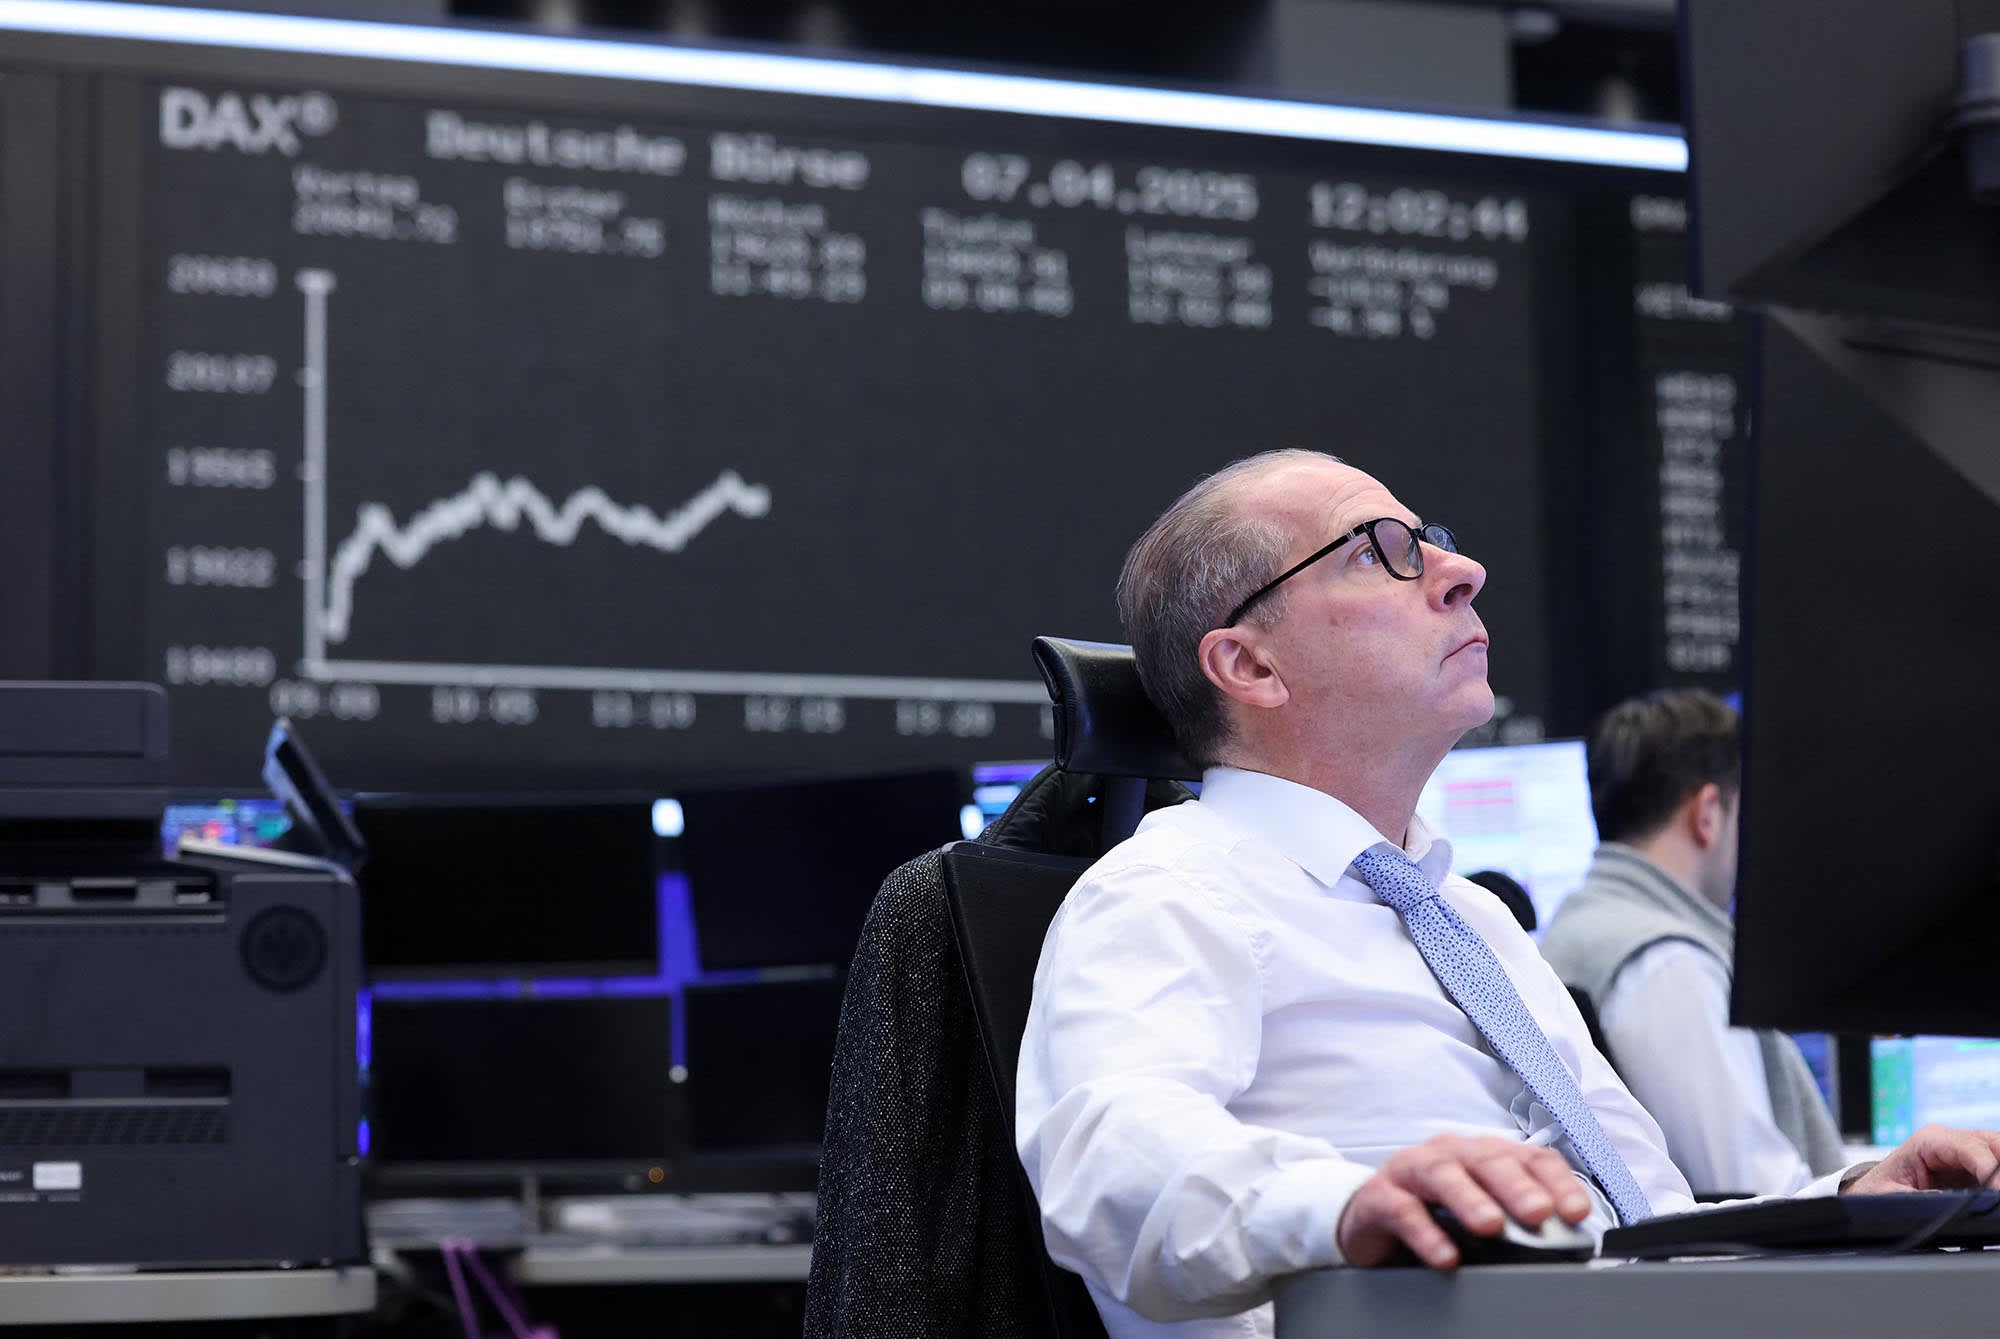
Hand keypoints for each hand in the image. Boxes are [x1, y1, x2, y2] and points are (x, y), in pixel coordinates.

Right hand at [1334, 1133, 1594, 1268]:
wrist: (1372, 1218)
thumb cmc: (1437, 1214)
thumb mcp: (1481, 1214)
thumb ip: (1515, 1223)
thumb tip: (1559, 1246)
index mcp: (1484, 1155)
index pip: (1529, 1158)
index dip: (1556, 1181)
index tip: (1576, 1212)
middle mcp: (1451, 1153)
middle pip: (1487, 1160)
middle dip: (1516, 1186)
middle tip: (1538, 1212)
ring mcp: (1412, 1169)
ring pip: (1443, 1174)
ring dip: (1469, 1198)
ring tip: (1490, 1226)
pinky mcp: (1380, 1195)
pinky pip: (1403, 1210)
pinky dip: (1425, 1233)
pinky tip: (1445, 1256)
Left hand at [1846, 1124, 1999, 1193]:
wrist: (1874, 1191)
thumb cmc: (1879, 1189)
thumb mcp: (1890, 1195)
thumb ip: (1918, 1198)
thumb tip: (1948, 1202)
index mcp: (1928, 1141)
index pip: (1970, 1147)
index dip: (1990, 1168)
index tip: (1998, 1190)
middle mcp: (1949, 1142)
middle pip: (1991, 1143)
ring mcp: (1963, 1154)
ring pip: (1996, 1152)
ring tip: (1997, 1198)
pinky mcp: (1972, 1170)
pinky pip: (1995, 1168)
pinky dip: (1998, 1179)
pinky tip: (1995, 1195)